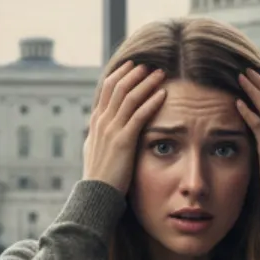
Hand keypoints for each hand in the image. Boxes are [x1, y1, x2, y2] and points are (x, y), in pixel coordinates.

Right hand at [83, 61, 166, 191]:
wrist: (96, 194)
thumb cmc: (100, 175)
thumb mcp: (96, 149)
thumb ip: (101, 134)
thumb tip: (104, 124)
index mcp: (97, 121)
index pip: (107, 88)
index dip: (121, 74)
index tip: (133, 65)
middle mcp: (102, 121)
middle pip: (119, 87)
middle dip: (135, 73)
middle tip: (150, 65)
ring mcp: (112, 130)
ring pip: (130, 97)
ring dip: (147, 83)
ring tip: (160, 74)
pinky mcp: (124, 140)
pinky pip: (139, 115)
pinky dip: (152, 102)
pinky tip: (163, 94)